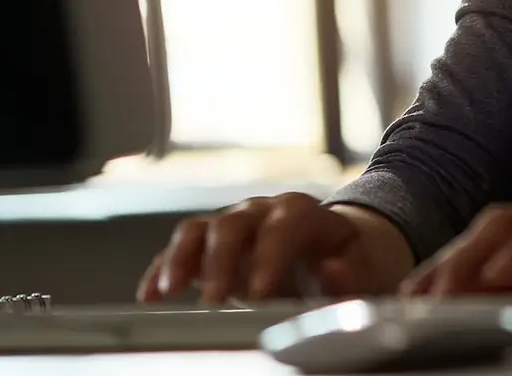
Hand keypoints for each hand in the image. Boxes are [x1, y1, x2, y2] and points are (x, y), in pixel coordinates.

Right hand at [138, 193, 410, 303]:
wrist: (333, 251)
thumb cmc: (348, 264)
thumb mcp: (362, 271)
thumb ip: (351, 275)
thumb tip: (333, 271)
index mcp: (302, 213)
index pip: (283, 227)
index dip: (270, 258)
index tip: (260, 295)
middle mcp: (261, 211)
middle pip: (232, 225)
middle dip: (220, 262)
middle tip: (214, 300)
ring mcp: (232, 224)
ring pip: (198, 230)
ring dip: (181, 259)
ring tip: (170, 291)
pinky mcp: (210, 243)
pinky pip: (181, 249)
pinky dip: (163, 269)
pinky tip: (149, 295)